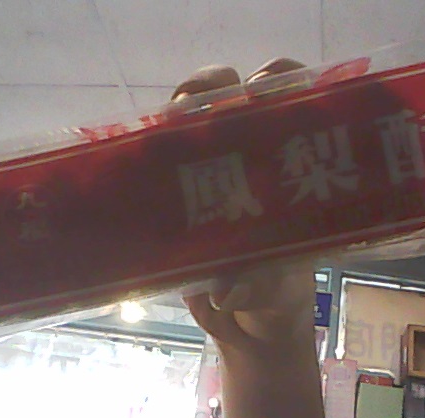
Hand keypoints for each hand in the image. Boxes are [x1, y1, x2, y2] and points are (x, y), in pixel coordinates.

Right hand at [176, 59, 331, 417]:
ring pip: (189, 123)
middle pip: (232, 97)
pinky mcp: (175, 200)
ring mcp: (209, 175)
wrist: (251, 329)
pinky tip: (131, 157)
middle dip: (211, 88)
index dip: (281, 82)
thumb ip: (261, 282)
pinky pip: (158, 165)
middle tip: (194, 109)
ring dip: (173, 114)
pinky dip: (143, 155)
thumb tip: (228, 289)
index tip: (260, 91)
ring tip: (162, 126)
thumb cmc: (280, 297)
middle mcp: (251, 161)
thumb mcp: (279, 287)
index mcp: (292, 170)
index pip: (293, 102)